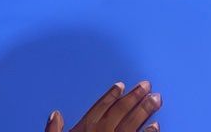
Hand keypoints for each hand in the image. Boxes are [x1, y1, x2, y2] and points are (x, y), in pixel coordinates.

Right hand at [46, 82, 160, 131]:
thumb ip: (53, 131)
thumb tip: (55, 114)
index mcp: (85, 130)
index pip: (99, 108)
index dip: (110, 95)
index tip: (121, 85)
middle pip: (120, 111)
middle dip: (134, 97)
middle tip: (147, 84)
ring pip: (132, 123)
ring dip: (145, 110)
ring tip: (157, 99)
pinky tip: (156, 125)